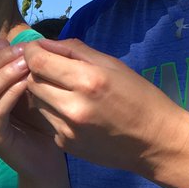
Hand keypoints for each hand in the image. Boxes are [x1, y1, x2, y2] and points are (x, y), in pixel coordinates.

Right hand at [0, 39, 65, 180]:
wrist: (44, 153)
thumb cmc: (32, 117)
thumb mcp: (18, 83)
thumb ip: (10, 64)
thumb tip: (18, 37)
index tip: (7, 43)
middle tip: (24, 52)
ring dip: (4, 74)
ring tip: (27, 65)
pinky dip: (11, 93)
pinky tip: (27, 83)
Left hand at [22, 39, 188, 175]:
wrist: (156, 142)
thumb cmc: (140, 97)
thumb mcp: (113, 65)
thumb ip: (75, 50)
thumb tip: (44, 43)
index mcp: (88, 80)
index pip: (38, 62)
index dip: (32, 52)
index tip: (37, 49)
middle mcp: (73, 107)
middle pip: (32, 82)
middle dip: (37, 71)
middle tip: (53, 69)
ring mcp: (67, 129)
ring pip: (36, 102)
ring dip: (44, 92)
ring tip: (66, 91)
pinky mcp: (65, 144)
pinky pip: (47, 120)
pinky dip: (54, 112)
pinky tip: (75, 112)